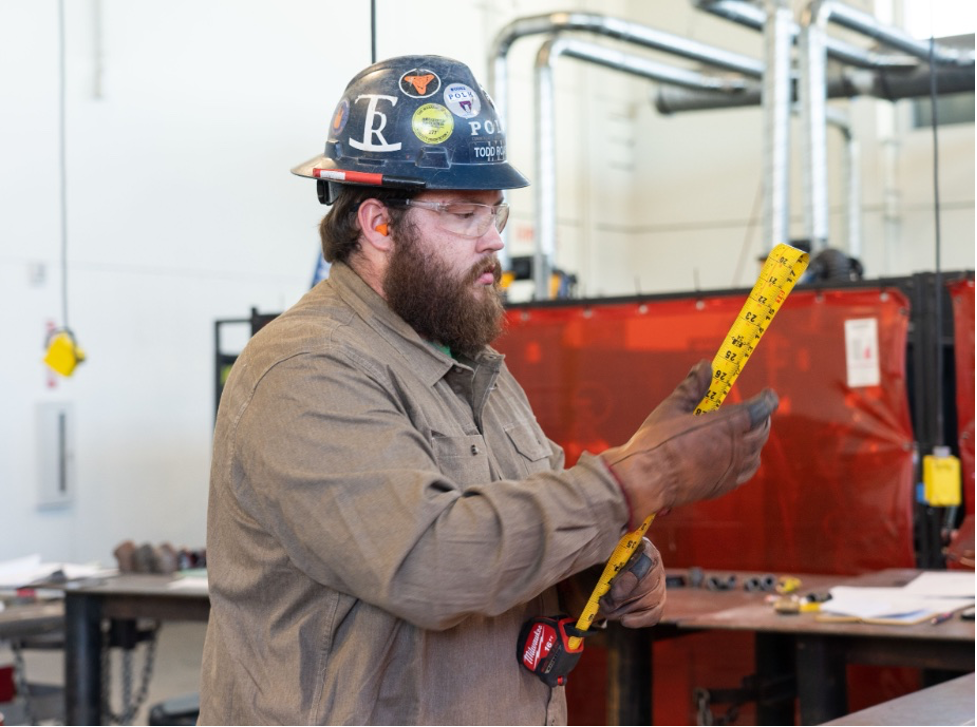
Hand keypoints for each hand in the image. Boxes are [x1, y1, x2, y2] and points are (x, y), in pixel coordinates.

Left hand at [599, 538, 664, 627]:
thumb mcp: (599, 555)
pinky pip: (654, 614)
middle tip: (605, 603)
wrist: (595, 577)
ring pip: (650, 600)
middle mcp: (655, 563)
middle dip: (625, 597)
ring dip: (627, 608)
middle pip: (649, 583)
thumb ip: (604, 556)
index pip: (646, 559)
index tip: (614, 592)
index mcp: (642, 545)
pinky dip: (639, 619)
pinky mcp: (657, 602)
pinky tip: (624, 621)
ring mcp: (659, 583)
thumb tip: (608, 563)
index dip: (631, 577)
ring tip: (607, 610)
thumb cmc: (598, 562)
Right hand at [602, 360, 777, 528]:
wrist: (647, 480)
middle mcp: (734, 448)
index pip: (759, 409)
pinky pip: (746, 472)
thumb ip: (693, 386)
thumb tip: (704, 366)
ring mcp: (730, 469)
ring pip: (755, 452)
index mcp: (725, 425)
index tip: (768, 393)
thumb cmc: (656, 442)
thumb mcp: (673, 407)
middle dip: (763, 417)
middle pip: (761, 430)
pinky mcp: (723, 485)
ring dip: (755, 439)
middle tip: (757, 409)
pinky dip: (748, 460)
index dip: (767, 399)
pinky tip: (739, 456)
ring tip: (747, 431)